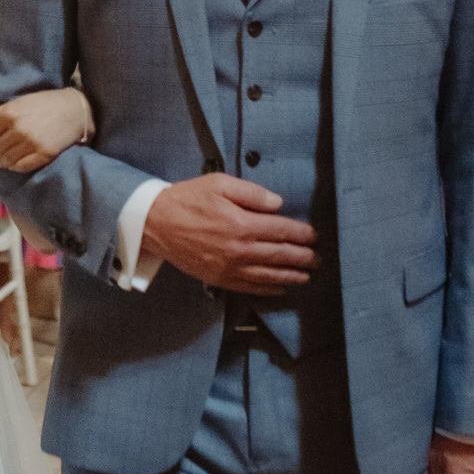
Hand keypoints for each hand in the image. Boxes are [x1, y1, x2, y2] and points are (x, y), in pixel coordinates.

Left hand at [0, 89, 92, 171]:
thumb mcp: (16, 104)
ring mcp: (31, 143)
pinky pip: (22, 166)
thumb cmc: (44, 103)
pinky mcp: (43, 154)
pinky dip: (15, 167)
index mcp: (9, 114)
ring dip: (3, 162)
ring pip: (7, 159)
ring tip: (4, 161)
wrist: (74, 110)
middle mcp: (19, 129)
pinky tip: (16, 163)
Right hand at [141, 174, 317, 292]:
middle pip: (279, 255)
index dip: (302, 234)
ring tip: (306, 275)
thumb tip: (277, 204)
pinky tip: (280, 288)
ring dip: (291, 275)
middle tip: (317, 258)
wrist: (155, 223)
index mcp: (241, 223)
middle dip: (302, 257)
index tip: (314, 235)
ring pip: (268, 275)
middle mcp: (238, 249)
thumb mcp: (219, 184)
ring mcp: (228, 267)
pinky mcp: (218, 278)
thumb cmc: (187, 200)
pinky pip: (249, 287)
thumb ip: (252, 193)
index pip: (281, 231)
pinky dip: (268, 289)